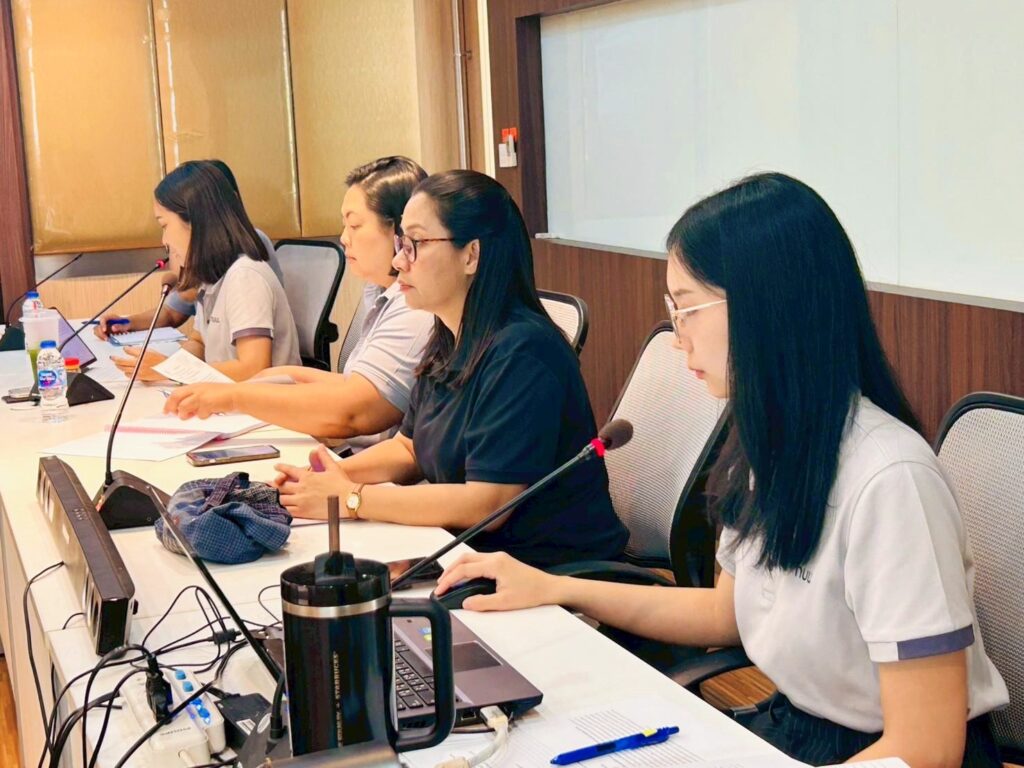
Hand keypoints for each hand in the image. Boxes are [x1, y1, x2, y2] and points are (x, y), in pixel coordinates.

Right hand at [93, 313, 131, 340]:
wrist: (130, 325)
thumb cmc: (129, 323)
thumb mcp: (127, 325)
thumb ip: (120, 326)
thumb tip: (113, 328)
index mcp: (111, 317)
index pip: (103, 319)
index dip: (102, 324)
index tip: (104, 331)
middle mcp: (106, 322)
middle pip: (98, 326)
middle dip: (100, 333)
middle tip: (106, 338)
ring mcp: (105, 327)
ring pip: (97, 331)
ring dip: (101, 336)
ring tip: (108, 339)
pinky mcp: (105, 331)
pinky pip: (100, 335)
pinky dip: (103, 338)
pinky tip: (109, 339)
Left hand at [110, 347, 166, 381]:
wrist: (167, 369)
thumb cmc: (161, 361)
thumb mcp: (150, 351)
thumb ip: (139, 350)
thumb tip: (130, 349)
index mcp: (142, 354)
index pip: (128, 350)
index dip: (125, 349)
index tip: (125, 349)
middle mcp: (140, 363)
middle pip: (122, 361)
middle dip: (115, 359)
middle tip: (113, 358)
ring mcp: (139, 370)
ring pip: (123, 369)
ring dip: (119, 366)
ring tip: (118, 364)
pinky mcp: (140, 377)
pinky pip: (129, 376)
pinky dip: (126, 373)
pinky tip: (126, 371)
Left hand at [164, 383, 235, 418]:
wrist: (237, 394)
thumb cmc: (225, 394)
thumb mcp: (207, 392)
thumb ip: (195, 398)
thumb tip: (186, 410)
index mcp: (196, 386)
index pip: (177, 392)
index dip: (169, 402)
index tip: (167, 409)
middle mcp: (196, 389)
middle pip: (176, 397)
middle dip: (171, 407)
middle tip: (171, 414)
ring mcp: (200, 396)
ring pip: (184, 407)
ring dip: (186, 414)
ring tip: (193, 415)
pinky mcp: (206, 403)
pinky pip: (199, 414)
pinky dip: (203, 416)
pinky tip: (210, 413)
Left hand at [274, 445, 354, 518]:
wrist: (348, 500)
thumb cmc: (342, 485)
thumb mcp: (333, 467)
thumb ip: (323, 457)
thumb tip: (319, 447)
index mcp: (307, 477)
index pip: (289, 470)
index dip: (281, 468)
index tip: (277, 467)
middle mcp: (302, 488)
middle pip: (281, 486)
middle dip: (273, 485)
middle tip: (268, 484)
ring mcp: (302, 500)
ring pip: (282, 500)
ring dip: (278, 498)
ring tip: (274, 497)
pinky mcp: (304, 512)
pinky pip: (289, 511)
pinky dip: (284, 510)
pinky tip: (282, 509)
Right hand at [435, 552, 559, 611]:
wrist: (548, 588)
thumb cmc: (531, 592)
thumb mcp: (504, 602)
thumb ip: (482, 603)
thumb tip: (466, 603)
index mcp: (494, 564)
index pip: (464, 569)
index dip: (449, 580)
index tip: (441, 589)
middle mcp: (495, 557)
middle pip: (464, 559)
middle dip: (450, 571)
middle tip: (441, 584)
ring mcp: (499, 558)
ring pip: (471, 558)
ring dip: (458, 568)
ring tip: (449, 581)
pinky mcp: (502, 561)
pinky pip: (479, 561)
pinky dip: (468, 568)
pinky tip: (465, 578)